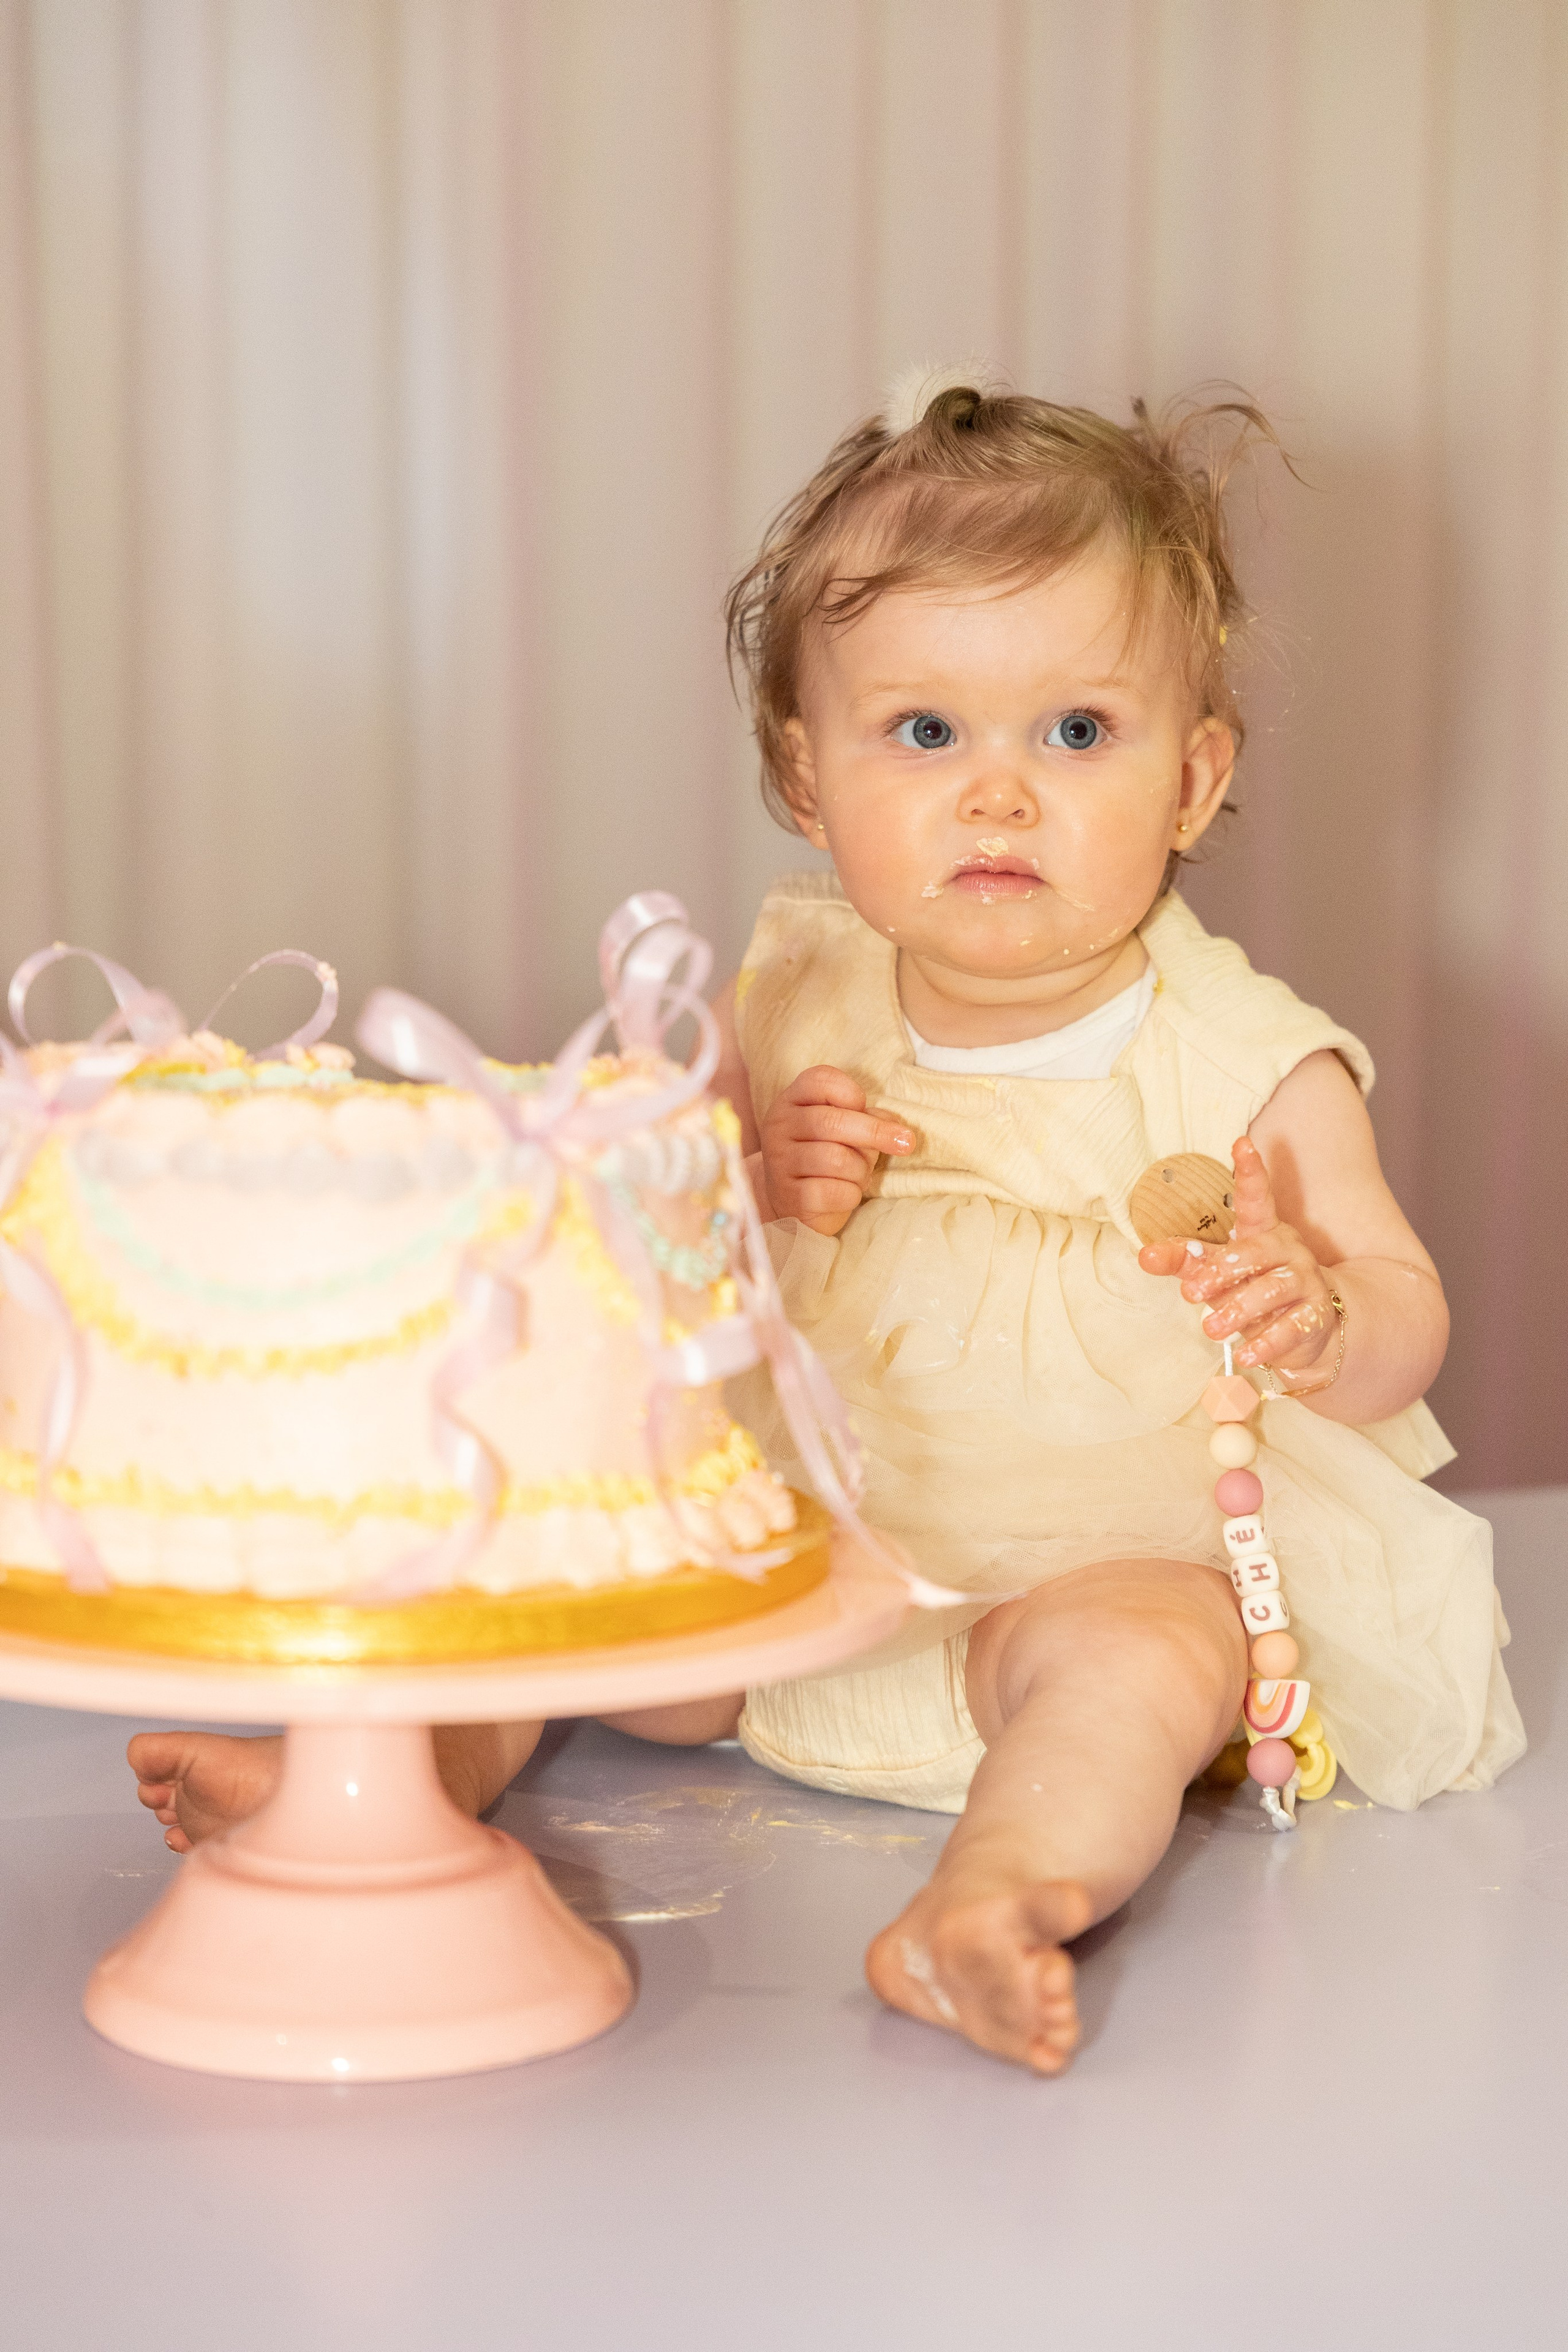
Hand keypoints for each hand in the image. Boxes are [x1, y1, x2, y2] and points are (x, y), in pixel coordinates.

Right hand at [759, 1065, 915, 1235]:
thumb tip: (893, 1125)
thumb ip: (863, 1118)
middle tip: (906, 1142)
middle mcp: (779, 1128)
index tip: (864, 1106)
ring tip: (859, 1175)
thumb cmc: (824, 1159)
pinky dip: (852, 1194)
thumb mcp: (840, 1131)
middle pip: (832, 1122)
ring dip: (861, 1170)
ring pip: (837, 1159)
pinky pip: (835, 1192)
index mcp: (790, 1102)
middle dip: (875, 1133)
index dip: (851, 1092)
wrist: (792, 1206)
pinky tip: (846, 1194)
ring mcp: (780, 1163)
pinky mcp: (790, 1197)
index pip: (820, 1081)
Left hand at [1137, 1135, 1337, 1378]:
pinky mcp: (1316, 1316)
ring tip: (1211, 1330)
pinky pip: (1291, 1328)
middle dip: (1221, 1271)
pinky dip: (1267, 1343)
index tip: (1241, 1143)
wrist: (1309, 1328)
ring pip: (1272, 1290)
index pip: (1256, 1198)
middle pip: (1254, 1252)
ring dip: (1239, 1311)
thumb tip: (1145, 1255)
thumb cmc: (1254, 1288)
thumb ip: (1186, 1261)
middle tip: (1191, 1294)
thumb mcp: (1220, 1272)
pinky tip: (1247, 1356)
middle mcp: (1288, 1251)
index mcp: (1263, 1231)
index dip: (1250, 1172)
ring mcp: (1305, 1282)